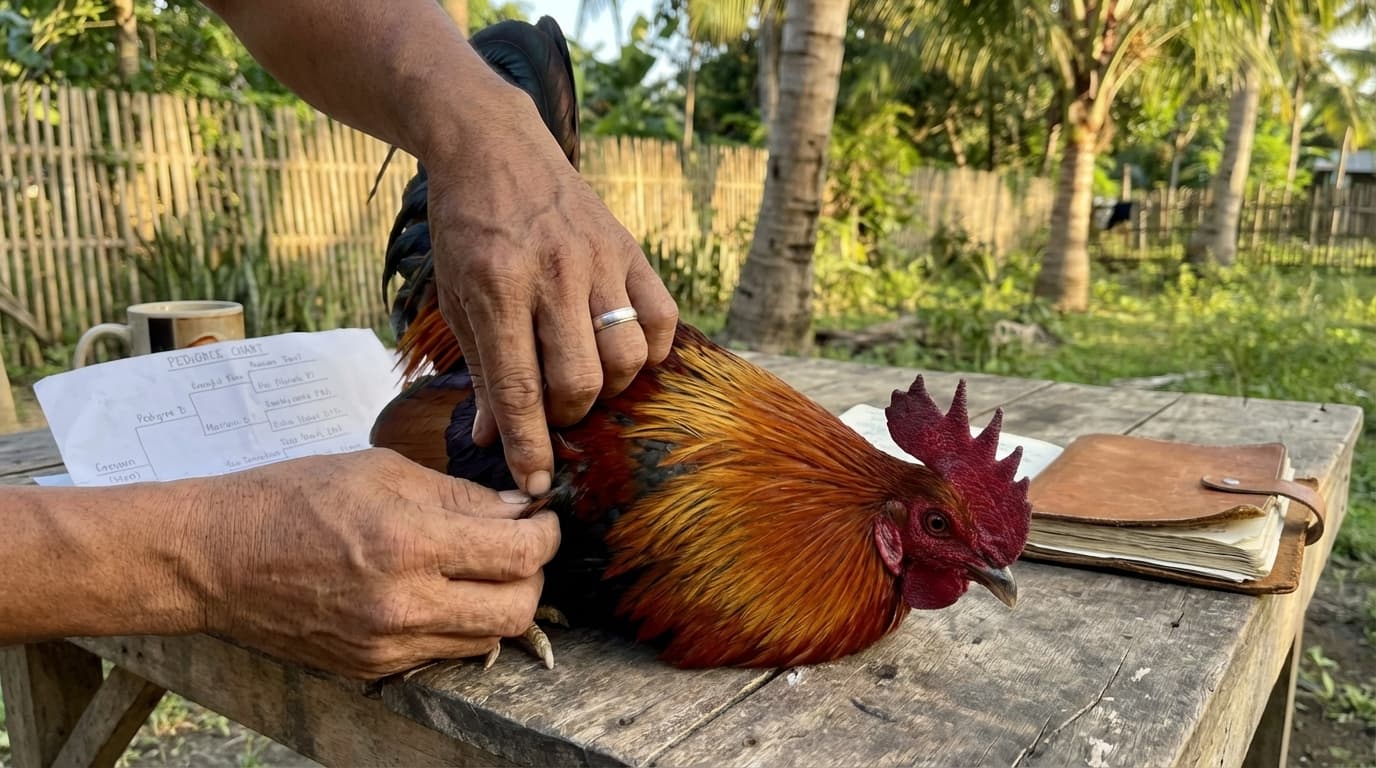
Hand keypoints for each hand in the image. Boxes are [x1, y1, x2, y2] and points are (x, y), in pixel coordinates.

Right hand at [187, 448, 560, 678]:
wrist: (214, 558)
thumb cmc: (290, 499)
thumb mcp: (381, 471)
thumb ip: (459, 495)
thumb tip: (519, 507)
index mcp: (408, 543)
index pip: (519, 554)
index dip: (547, 534)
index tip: (544, 518)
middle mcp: (403, 604)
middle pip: (517, 608)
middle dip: (534, 574)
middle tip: (522, 545)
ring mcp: (387, 644)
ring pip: (487, 638)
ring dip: (500, 603)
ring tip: (481, 568)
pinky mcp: (372, 667)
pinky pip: (444, 653)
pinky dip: (459, 624)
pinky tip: (441, 592)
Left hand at [423, 92, 677, 496]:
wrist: (493, 147)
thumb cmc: (467, 230)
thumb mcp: (455, 299)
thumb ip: (481, 372)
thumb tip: (493, 439)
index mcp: (496, 290)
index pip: (519, 388)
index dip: (529, 445)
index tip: (536, 483)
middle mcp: (551, 275)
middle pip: (580, 379)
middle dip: (570, 413)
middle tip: (556, 408)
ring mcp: (596, 259)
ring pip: (627, 353)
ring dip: (610, 384)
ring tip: (588, 376)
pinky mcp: (627, 247)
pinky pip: (663, 316)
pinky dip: (653, 348)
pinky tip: (626, 349)